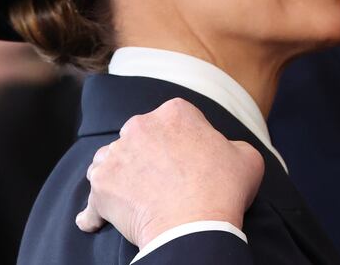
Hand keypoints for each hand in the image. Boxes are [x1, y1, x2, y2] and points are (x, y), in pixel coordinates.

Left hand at [76, 98, 264, 248]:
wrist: (195, 227)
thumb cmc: (223, 190)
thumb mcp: (246, 156)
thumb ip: (230, 144)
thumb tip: (222, 151)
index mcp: (175, 113)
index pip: (173, 120)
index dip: (181, 140)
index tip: (187, 159)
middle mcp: (140, 126)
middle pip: (138, 137)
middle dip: (146, 154)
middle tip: (162, 180)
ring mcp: (116, 156)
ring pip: (110, 161)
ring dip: (119, 176)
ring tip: (132, 197)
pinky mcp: (101, 186)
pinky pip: (92, 201)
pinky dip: (95, 213)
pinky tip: (98, 221)